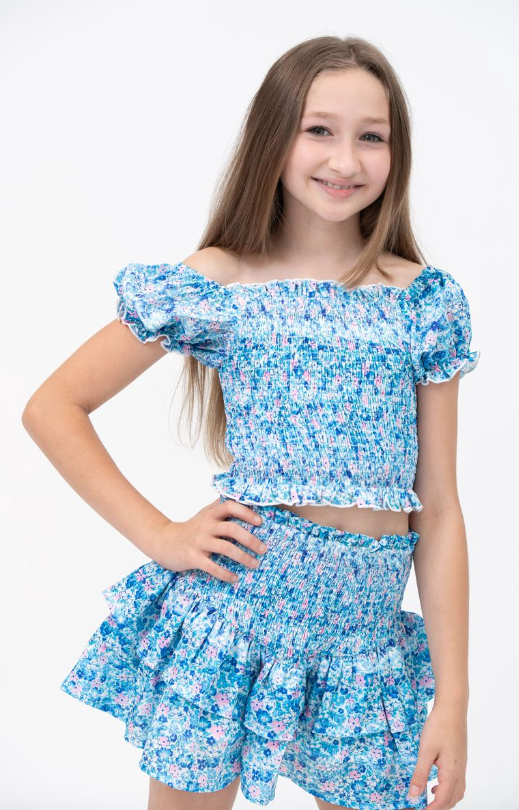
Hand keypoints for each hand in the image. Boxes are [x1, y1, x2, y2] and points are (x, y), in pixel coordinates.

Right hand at [151, 497, 267, 582]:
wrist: (163, 541)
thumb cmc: (190, 528)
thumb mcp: (204, 514)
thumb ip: (220, 507)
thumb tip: (243, 498)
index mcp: (210, 514)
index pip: (230, 506)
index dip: (246, 512)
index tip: (260, 522)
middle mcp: (205, 526)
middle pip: (231, 529)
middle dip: (250, 539)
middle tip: (263, 549)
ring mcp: (198, 542)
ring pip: (225, 548)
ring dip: (243, 557)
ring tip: (255, 564)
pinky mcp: (192, 557)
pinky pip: (211, 566)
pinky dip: (225, 573)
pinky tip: (235, 578)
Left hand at [407, 703, 466, 807]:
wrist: (452, 709)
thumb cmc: (439, 727)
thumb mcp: (425, 751)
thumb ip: (420, 774)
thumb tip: (413, 795)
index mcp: (451, 773)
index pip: (442, 801)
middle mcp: (460, 773)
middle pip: (451, 800)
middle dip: (438, 808)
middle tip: (423, 807)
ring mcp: (462, 766)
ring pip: (457, 792)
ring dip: (444, 800)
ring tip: (429, 799)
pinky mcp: (460, 760)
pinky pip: (457, 783)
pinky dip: (448, 790)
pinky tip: (436, 783)